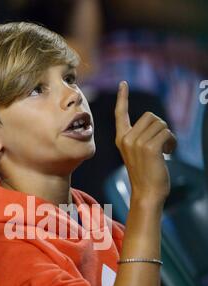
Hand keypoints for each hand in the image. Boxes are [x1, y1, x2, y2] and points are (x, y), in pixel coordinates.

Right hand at [115, 81, 176, 203]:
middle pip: (150, 116)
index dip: (123, 98)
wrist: (146, 194)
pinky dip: (172, 142)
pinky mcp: (149, 147)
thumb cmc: (145, 176)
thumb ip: (140, 138)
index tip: (123, 84)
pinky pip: (166, 133)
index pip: (121, 114)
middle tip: (161, 144)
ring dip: (167, 135)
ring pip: (160, 124)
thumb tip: (156, 124)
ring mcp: (137, 143)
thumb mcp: (137, 153)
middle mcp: (127, 139)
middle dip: (160, 128)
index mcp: (121, 139)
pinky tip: (168, 153)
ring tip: (165, 150)